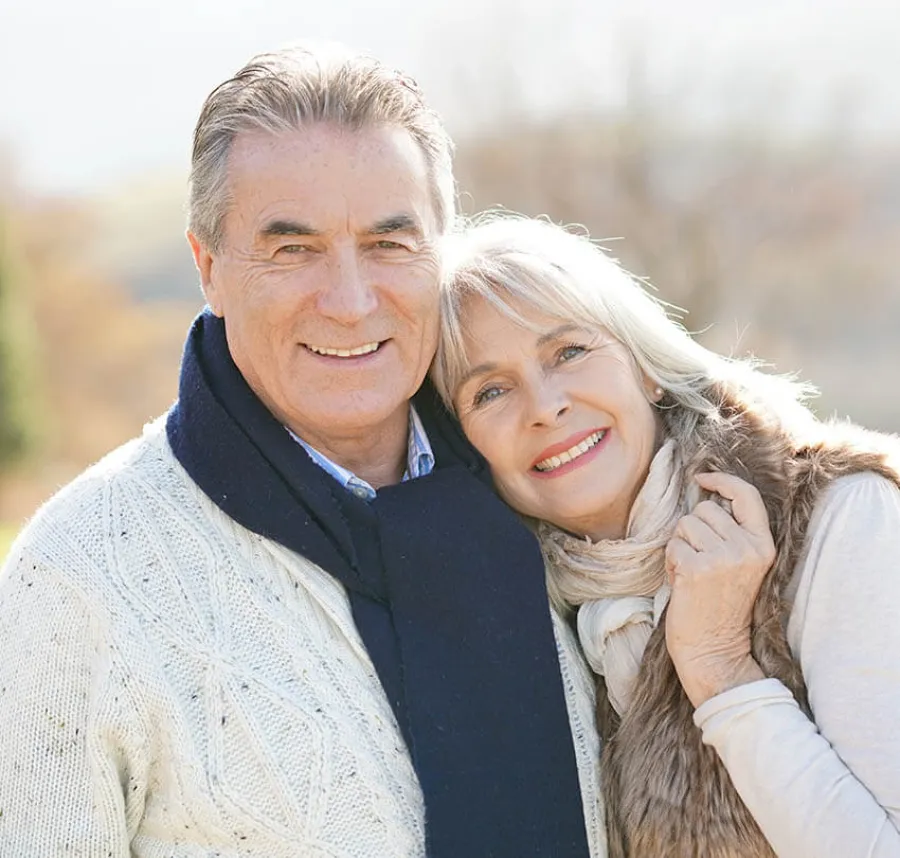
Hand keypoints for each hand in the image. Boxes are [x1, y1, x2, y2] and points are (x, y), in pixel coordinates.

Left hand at [664, 472, 774, 706]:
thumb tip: (704, 498)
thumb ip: (731, 534)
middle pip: (705, 509)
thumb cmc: (721, 607)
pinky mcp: (698, 568)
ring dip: (680, 546)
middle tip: (699, 563)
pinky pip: (672, 546)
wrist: (715, 651)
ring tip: (692, 574)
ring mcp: (724, 558)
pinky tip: (683, 585)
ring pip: (685, 525)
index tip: (703, 479)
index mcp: (763, 546)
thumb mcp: (740, 565)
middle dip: (693, 531)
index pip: (747, 496)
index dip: (723, 480)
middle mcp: (748, 548)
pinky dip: (671, 563)